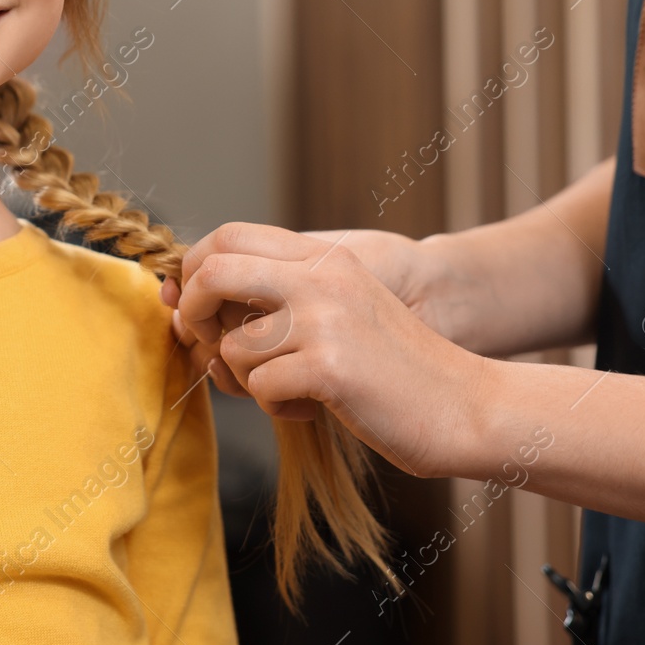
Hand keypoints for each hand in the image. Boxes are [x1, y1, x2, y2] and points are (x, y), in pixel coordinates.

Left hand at [171, 222, 493, 477]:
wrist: (467, 407)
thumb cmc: (390, 369)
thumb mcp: (336, 311)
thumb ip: (271, 299)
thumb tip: (178, 300)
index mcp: (324, 257)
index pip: (227, 236)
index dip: (195, 272)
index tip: (195, 309)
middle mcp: (322, 277)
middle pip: (213, 272)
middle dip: (195, 315)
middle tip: (214, 347)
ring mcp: (326, 320)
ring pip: (233, 347)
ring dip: (250, 380)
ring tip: (295, 388)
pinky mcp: (330, 367)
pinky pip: (260, 388)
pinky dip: (279, 409)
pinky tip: (315, 407)